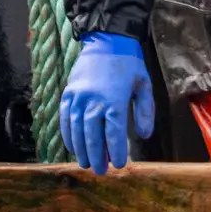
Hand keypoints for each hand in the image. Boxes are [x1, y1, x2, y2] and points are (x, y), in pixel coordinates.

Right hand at [58, 32, 154, 174]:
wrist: (107, 40)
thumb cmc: (129, 64)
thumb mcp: (144, 85)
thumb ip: (145, 111)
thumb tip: (144, 136)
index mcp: (114, 100)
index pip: (114, 133)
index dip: (116, 150)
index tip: (120, 164)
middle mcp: (93, 101)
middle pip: (93, 136)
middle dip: (97, 156)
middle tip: (100, 171)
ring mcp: (77, 98)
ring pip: (76, 130)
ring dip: (81, 149)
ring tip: (86, 163)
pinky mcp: (68, 94)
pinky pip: (65, 119)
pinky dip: (68, 135)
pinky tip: (73, 147)